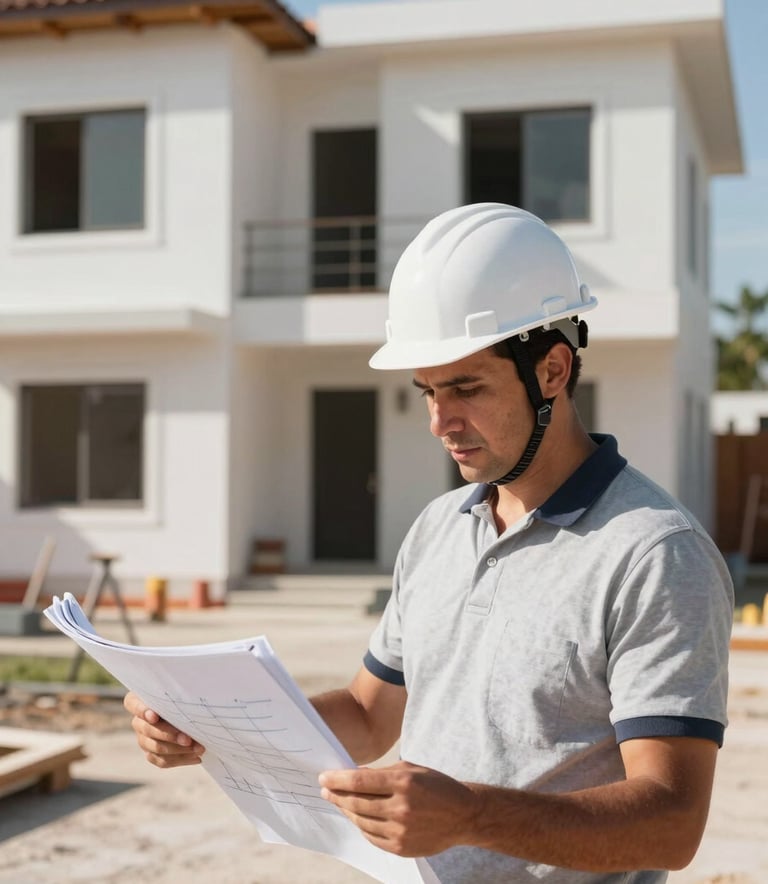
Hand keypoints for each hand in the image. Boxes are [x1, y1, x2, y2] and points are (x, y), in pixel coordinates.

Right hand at [123, 691, 204, 767]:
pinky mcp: (151, 753)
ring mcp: (143, 739)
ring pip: (156, 748)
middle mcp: (138, 721)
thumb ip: (177, 692)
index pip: (132, 704)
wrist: (188, 713)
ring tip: (198, 748)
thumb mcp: (178, 691)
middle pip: (148, 730)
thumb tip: (189, 692)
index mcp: (139, 701)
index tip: (154, 716)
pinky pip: (161, 761)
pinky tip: (195, 757)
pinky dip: (180, 760)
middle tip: (188, 739)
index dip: (142, 711)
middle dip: (170, 735)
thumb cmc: (182, 696)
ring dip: (179, 750)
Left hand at [318, 761, 482, 855]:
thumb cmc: (436, 786)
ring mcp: (401, 830)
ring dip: (347, 811)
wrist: (463, 815)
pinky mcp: (402, 848)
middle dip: (336, 795)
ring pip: (362, 821)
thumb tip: (352, 775)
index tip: (324, 777)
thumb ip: (381, 773)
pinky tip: (358, 817)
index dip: (337, 780)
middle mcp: (401, 807)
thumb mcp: (410, 769)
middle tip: (325, 790)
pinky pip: (372, 837)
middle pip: (357, 802)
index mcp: (403, 782)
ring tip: (340, 803)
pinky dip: (362, 826)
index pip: (359, 781)